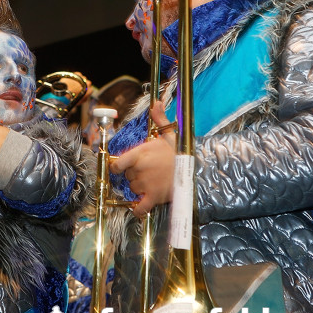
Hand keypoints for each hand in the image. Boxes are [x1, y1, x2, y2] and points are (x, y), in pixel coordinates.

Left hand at [110, 102, 176, 217]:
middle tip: (148, 171)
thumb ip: (159, 119)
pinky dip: (138, 210)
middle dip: (135, 174)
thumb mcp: (169, 134)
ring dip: (139, 188)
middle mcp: (139, 170)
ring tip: (152, 181)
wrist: (196, 170)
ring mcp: (146, 184)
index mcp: (140, 154)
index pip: (117, 163)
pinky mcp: (153, 197)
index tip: (119, 167)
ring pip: (133, 189)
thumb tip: (156, 102)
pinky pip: (140, 207)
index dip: (116, 166)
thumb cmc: (180, 153)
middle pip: (127, 176)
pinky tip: (138, 208)